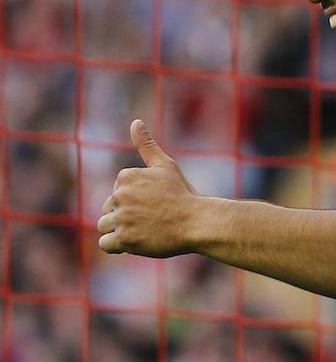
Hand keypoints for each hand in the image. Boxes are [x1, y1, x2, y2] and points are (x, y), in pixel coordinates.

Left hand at [98, 119, 199, 257]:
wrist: (197, 222)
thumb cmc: (182, 193)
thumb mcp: (165, 166)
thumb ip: (146, 145)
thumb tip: (135, 121)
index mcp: (126, 176)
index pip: (116, 191)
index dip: (133, 199)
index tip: (153, 201)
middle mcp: (120, 195)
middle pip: (109, 208)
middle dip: (126, 215)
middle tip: (152, 217)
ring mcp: (122, 218)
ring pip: (105, 225)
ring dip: (120, 230)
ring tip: (144, 229)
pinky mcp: (124, 239)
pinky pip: (105, 244)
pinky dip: (117, 246)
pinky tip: (135, 241)